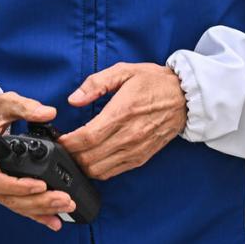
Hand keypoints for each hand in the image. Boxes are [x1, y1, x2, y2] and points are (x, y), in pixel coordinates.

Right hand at [0, 92, 73, 231]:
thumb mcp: (3, 102)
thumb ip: (25, 107)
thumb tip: (48, 113)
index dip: (19, 186)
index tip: (41, 185)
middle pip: (7, 196)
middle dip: (37, 201)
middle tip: (63, 199)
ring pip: (12, 203)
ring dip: (39, 209)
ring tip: (64, 207)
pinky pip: (13, 203)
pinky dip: (33, 213)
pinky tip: (52, 220)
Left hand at [61, 62, 187, 180]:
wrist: (185, 98)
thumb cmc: (154, 82)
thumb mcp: (124, 71)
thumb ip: (96, 83)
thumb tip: (74, 99)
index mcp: (122, 112)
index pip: (87, 137)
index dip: (68, 142)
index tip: (58, 139)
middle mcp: (129, 135)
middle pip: (89, 158)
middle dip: (71, 155)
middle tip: (63, 147)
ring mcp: (135, 150)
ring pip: (99, 170)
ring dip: (82, 165)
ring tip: (75, 154)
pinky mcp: (141, 158)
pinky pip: (113, 172)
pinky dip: (97, 170)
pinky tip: (91, 159)